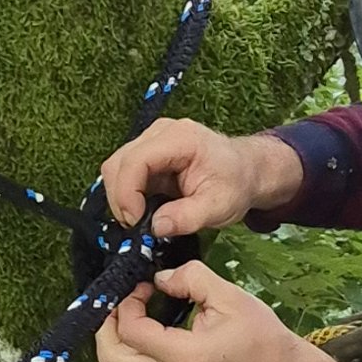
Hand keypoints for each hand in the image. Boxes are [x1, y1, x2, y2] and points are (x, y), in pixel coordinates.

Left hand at [95, 262, 348, 361]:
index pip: (133, 332)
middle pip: (112, 358)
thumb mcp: (232, 298)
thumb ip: (193, 279)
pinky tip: (146, 333)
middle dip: (108, 325)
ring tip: (132, 316)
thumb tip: (162, 278)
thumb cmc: (264, 339)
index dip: (127, 304)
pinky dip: (130, 354)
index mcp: (187, 356)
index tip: (143, 287)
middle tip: (125, 302)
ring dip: (115, 341)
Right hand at [97, 115, 304, 240]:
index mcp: (180, 138)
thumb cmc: (235, 184)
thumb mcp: (219, 206)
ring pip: (116, 169)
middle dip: (121, 199)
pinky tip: (143, 210)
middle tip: (137, 228)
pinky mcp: (146, 154)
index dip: (127, 193)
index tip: (135, 223)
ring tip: (141, 221)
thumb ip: (187, 217)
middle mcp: (159, 133)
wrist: (245, 172)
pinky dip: (127, 196)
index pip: (137, 160)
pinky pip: (124, 174)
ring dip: (122, 199)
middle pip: (118, 163)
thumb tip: (155, 227)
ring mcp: (150, 141)